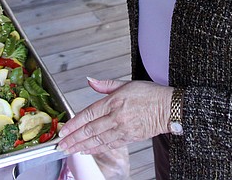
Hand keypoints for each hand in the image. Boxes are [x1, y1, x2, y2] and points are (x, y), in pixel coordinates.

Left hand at [57, 78, 171, 155]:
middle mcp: (117, 117)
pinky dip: (96, 149)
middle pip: (90, 130)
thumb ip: (106, 84)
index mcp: (114, 101)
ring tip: (69, 150)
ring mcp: (123, 129)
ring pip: (97, 140)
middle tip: (61, 145)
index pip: (88, 114)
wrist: (170, 108)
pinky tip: (87, 151)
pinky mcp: (130, 138)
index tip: (63, 130)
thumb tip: (90, 81)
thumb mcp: (126, 83)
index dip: (74, 124)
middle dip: (73, 139)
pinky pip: (109, 145)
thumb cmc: (150, 94)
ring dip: (81, 146)